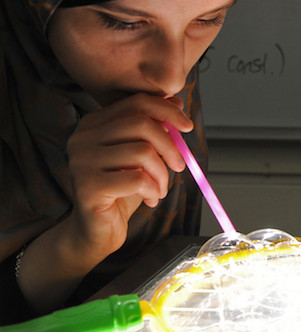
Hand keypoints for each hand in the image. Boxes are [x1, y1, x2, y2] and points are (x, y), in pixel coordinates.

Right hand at [64, 93, 191, 259]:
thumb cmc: (121, 188)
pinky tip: (150, 200)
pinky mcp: (87, 186)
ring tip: (160, 189)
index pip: (136, 103)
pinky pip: (137, 179)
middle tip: (179, 166)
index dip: (167, 111)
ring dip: (162, 174)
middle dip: (170, 146)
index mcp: (94, 123)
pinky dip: (153, 190)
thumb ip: (153, 129)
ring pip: (142, 152)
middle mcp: (82, 138)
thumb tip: (177, 103)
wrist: (98, 228)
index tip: (187, 127)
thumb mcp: (141, 155)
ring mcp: (81, 162)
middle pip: (141, 124)